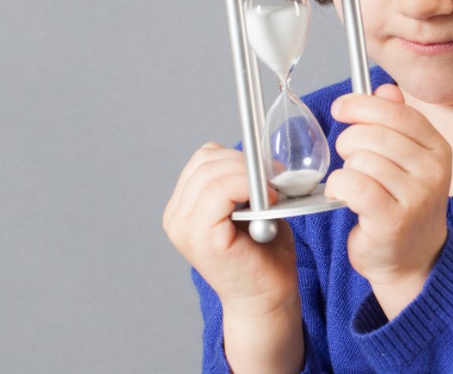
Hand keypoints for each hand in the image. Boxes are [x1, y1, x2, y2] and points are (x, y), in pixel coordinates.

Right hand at [162, 143, 298, 319]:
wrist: (267, 297)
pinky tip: (267, 200)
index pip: (202, 159)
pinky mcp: (202, 238)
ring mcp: (184, 228)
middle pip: (205, 162)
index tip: (267, 167)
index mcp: (183, 208)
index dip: (236, 155)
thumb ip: (240, 181)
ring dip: (248, 174)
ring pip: (211, 174)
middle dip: (245, 161)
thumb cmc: (262, 253)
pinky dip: (247, 186)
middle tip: (275, 175)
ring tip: (272, 190)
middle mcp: (176, 218)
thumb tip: (258, 155)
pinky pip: (219, 192)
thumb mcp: (247, 207)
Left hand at [325, 84, 451, 317]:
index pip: (396, 112)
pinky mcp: (394, 220)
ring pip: (361, 160)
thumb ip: (397, 123)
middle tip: (348, 158)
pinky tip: (342, 195)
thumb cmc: (404, 206)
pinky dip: (339, 187)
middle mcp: (433, 170)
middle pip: (374, 134)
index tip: (341, 108)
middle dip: (349, 141)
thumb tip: (384, 90)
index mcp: (438, 148)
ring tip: (353, 184)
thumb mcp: (408, 160)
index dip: (362, 105)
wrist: (413, 260)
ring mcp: (416, 196)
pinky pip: (354, 185)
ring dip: (346, 170)